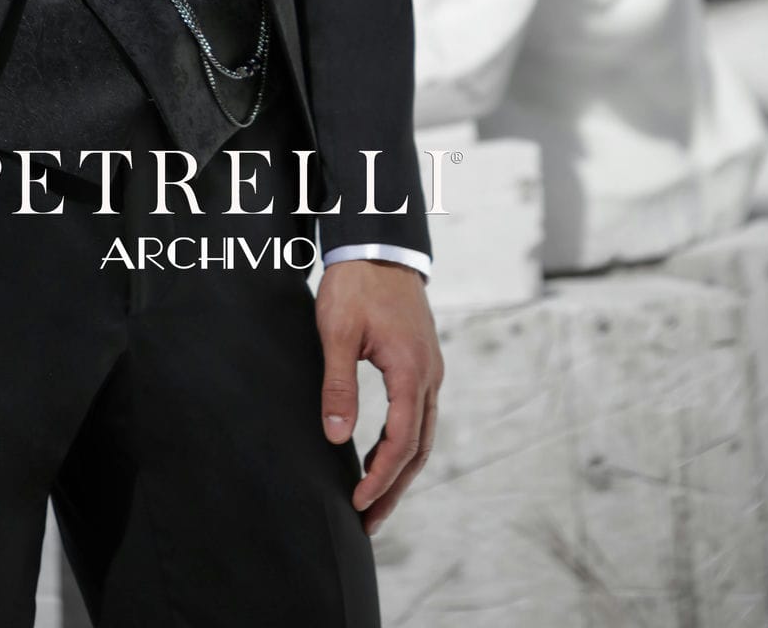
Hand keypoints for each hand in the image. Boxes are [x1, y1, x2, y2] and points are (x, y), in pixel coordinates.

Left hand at [314, 260, 442, 537]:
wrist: (378, 244)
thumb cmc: (356, 284)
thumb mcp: (337, 333)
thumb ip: (338, 386)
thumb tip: (338, 438)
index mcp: (411, 371)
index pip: (401, 442)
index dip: (381, 478)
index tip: (358, 504)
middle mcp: (429, 375)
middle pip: (418, 448)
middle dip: (395, 488)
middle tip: (369, 522)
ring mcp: (429, 369)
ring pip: (422, 435)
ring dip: (400, 470)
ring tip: (374, 500)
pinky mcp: (421, 363)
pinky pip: (418, 415)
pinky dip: (402, 444)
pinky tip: (379, 456)